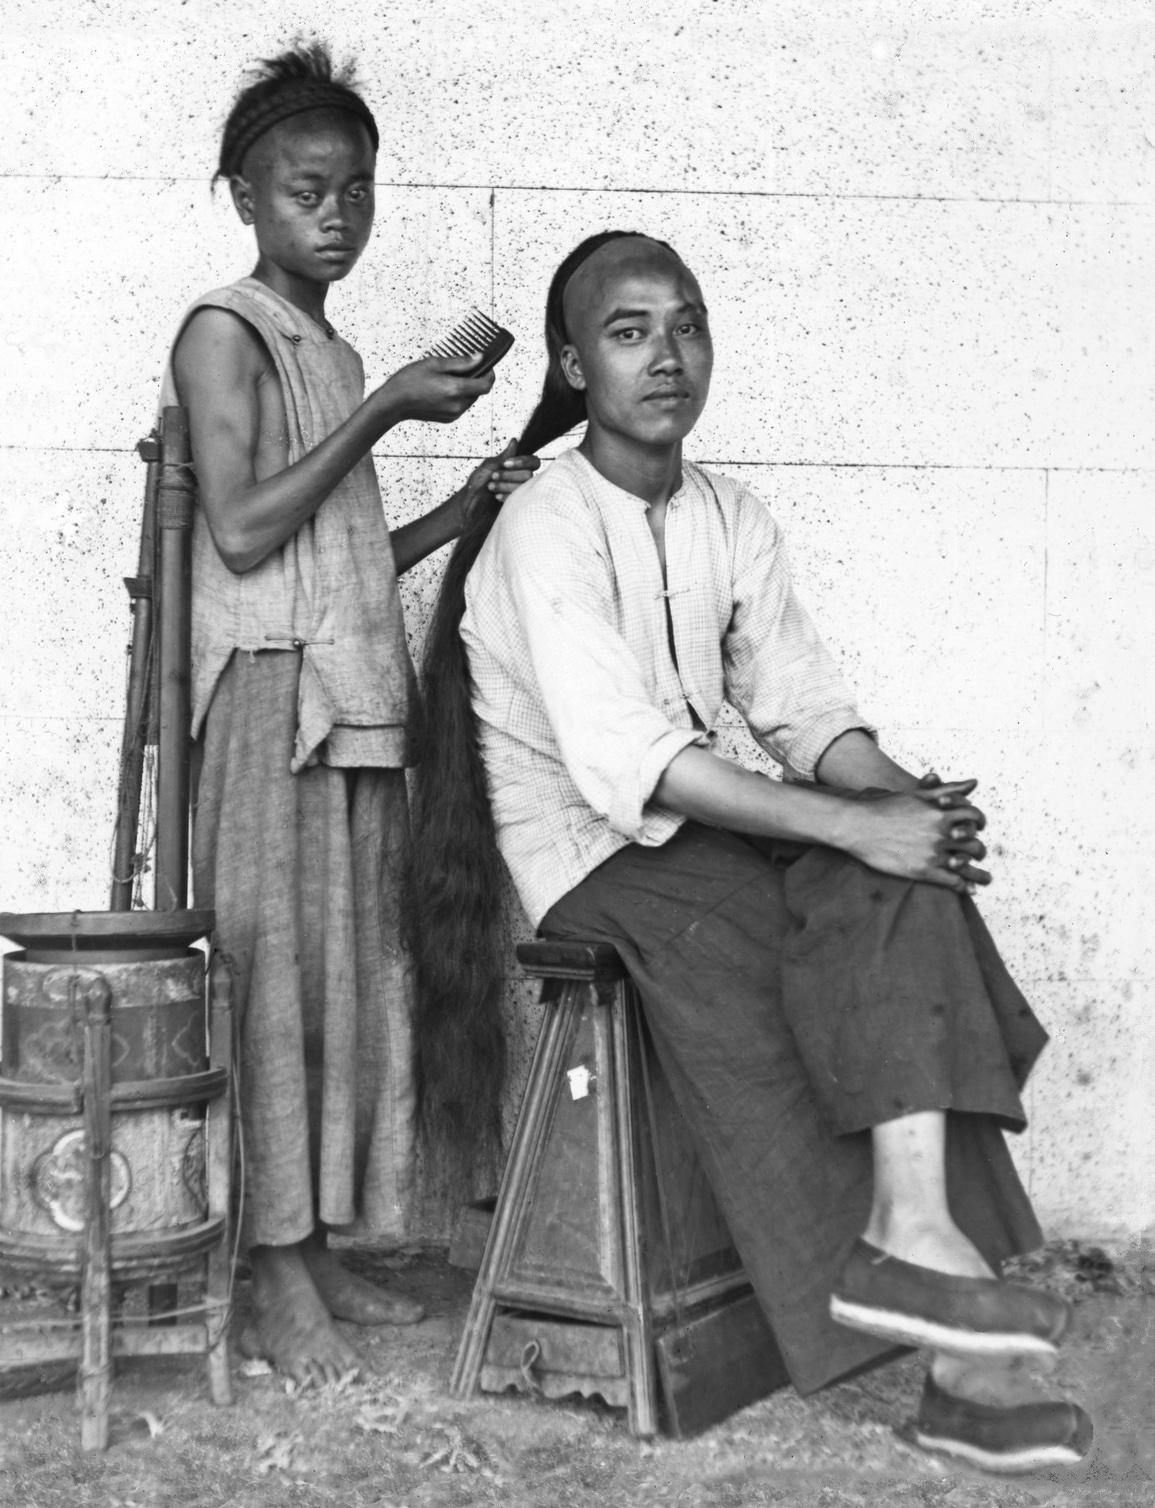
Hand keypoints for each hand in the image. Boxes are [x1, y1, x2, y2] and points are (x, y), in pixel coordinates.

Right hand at [379, 355, 494, 423]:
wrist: (393, 403)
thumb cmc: (409, 381)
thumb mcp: (435, 363)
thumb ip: (460, 362)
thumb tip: (479, 359)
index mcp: (455, 390)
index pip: (486, 385)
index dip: (490, 374)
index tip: (487, 365)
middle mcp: (457, 405)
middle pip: (478, 391)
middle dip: (476, 378)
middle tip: (463, 367)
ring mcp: (453, 414)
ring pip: (470, 399)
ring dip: (466, 387)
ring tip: (448, 377)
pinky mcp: (448, 419)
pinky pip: (461, 405)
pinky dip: (458, 396)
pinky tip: (443, 388)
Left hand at [457, 440, 540, 527]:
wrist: (469, 508)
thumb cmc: (476, 487)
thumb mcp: (489, 467)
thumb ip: (505, 456)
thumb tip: (514, 440)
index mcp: (517, 469)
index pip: (533, 462)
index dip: (522, 462)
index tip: (505, 464)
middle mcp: (521, 481)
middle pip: (529, 474)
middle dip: (509, 475)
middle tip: (493, 477)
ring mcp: (520, 495)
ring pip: (525, 486)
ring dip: (506, 485)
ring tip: (491, 487)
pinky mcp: (517, 506)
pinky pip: (521, 499)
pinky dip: (507, 496)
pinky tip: (497, 497)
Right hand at [843, 778, 990, 892]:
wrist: (859, 825)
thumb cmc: (886, 807)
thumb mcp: (919, 794)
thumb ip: (949, 789)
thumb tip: (974, 782)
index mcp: (941, 813)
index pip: (974, 818)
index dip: (979, 822)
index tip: (978, 828)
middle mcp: (941, 833)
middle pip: (974, 844)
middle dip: (979, 850)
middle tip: (978, 854)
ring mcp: (933, 853)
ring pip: (966, 865)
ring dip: (977, 873)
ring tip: (981, 878)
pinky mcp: (922, 871)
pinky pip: (952, 882)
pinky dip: (963, 886)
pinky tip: (965, 888)